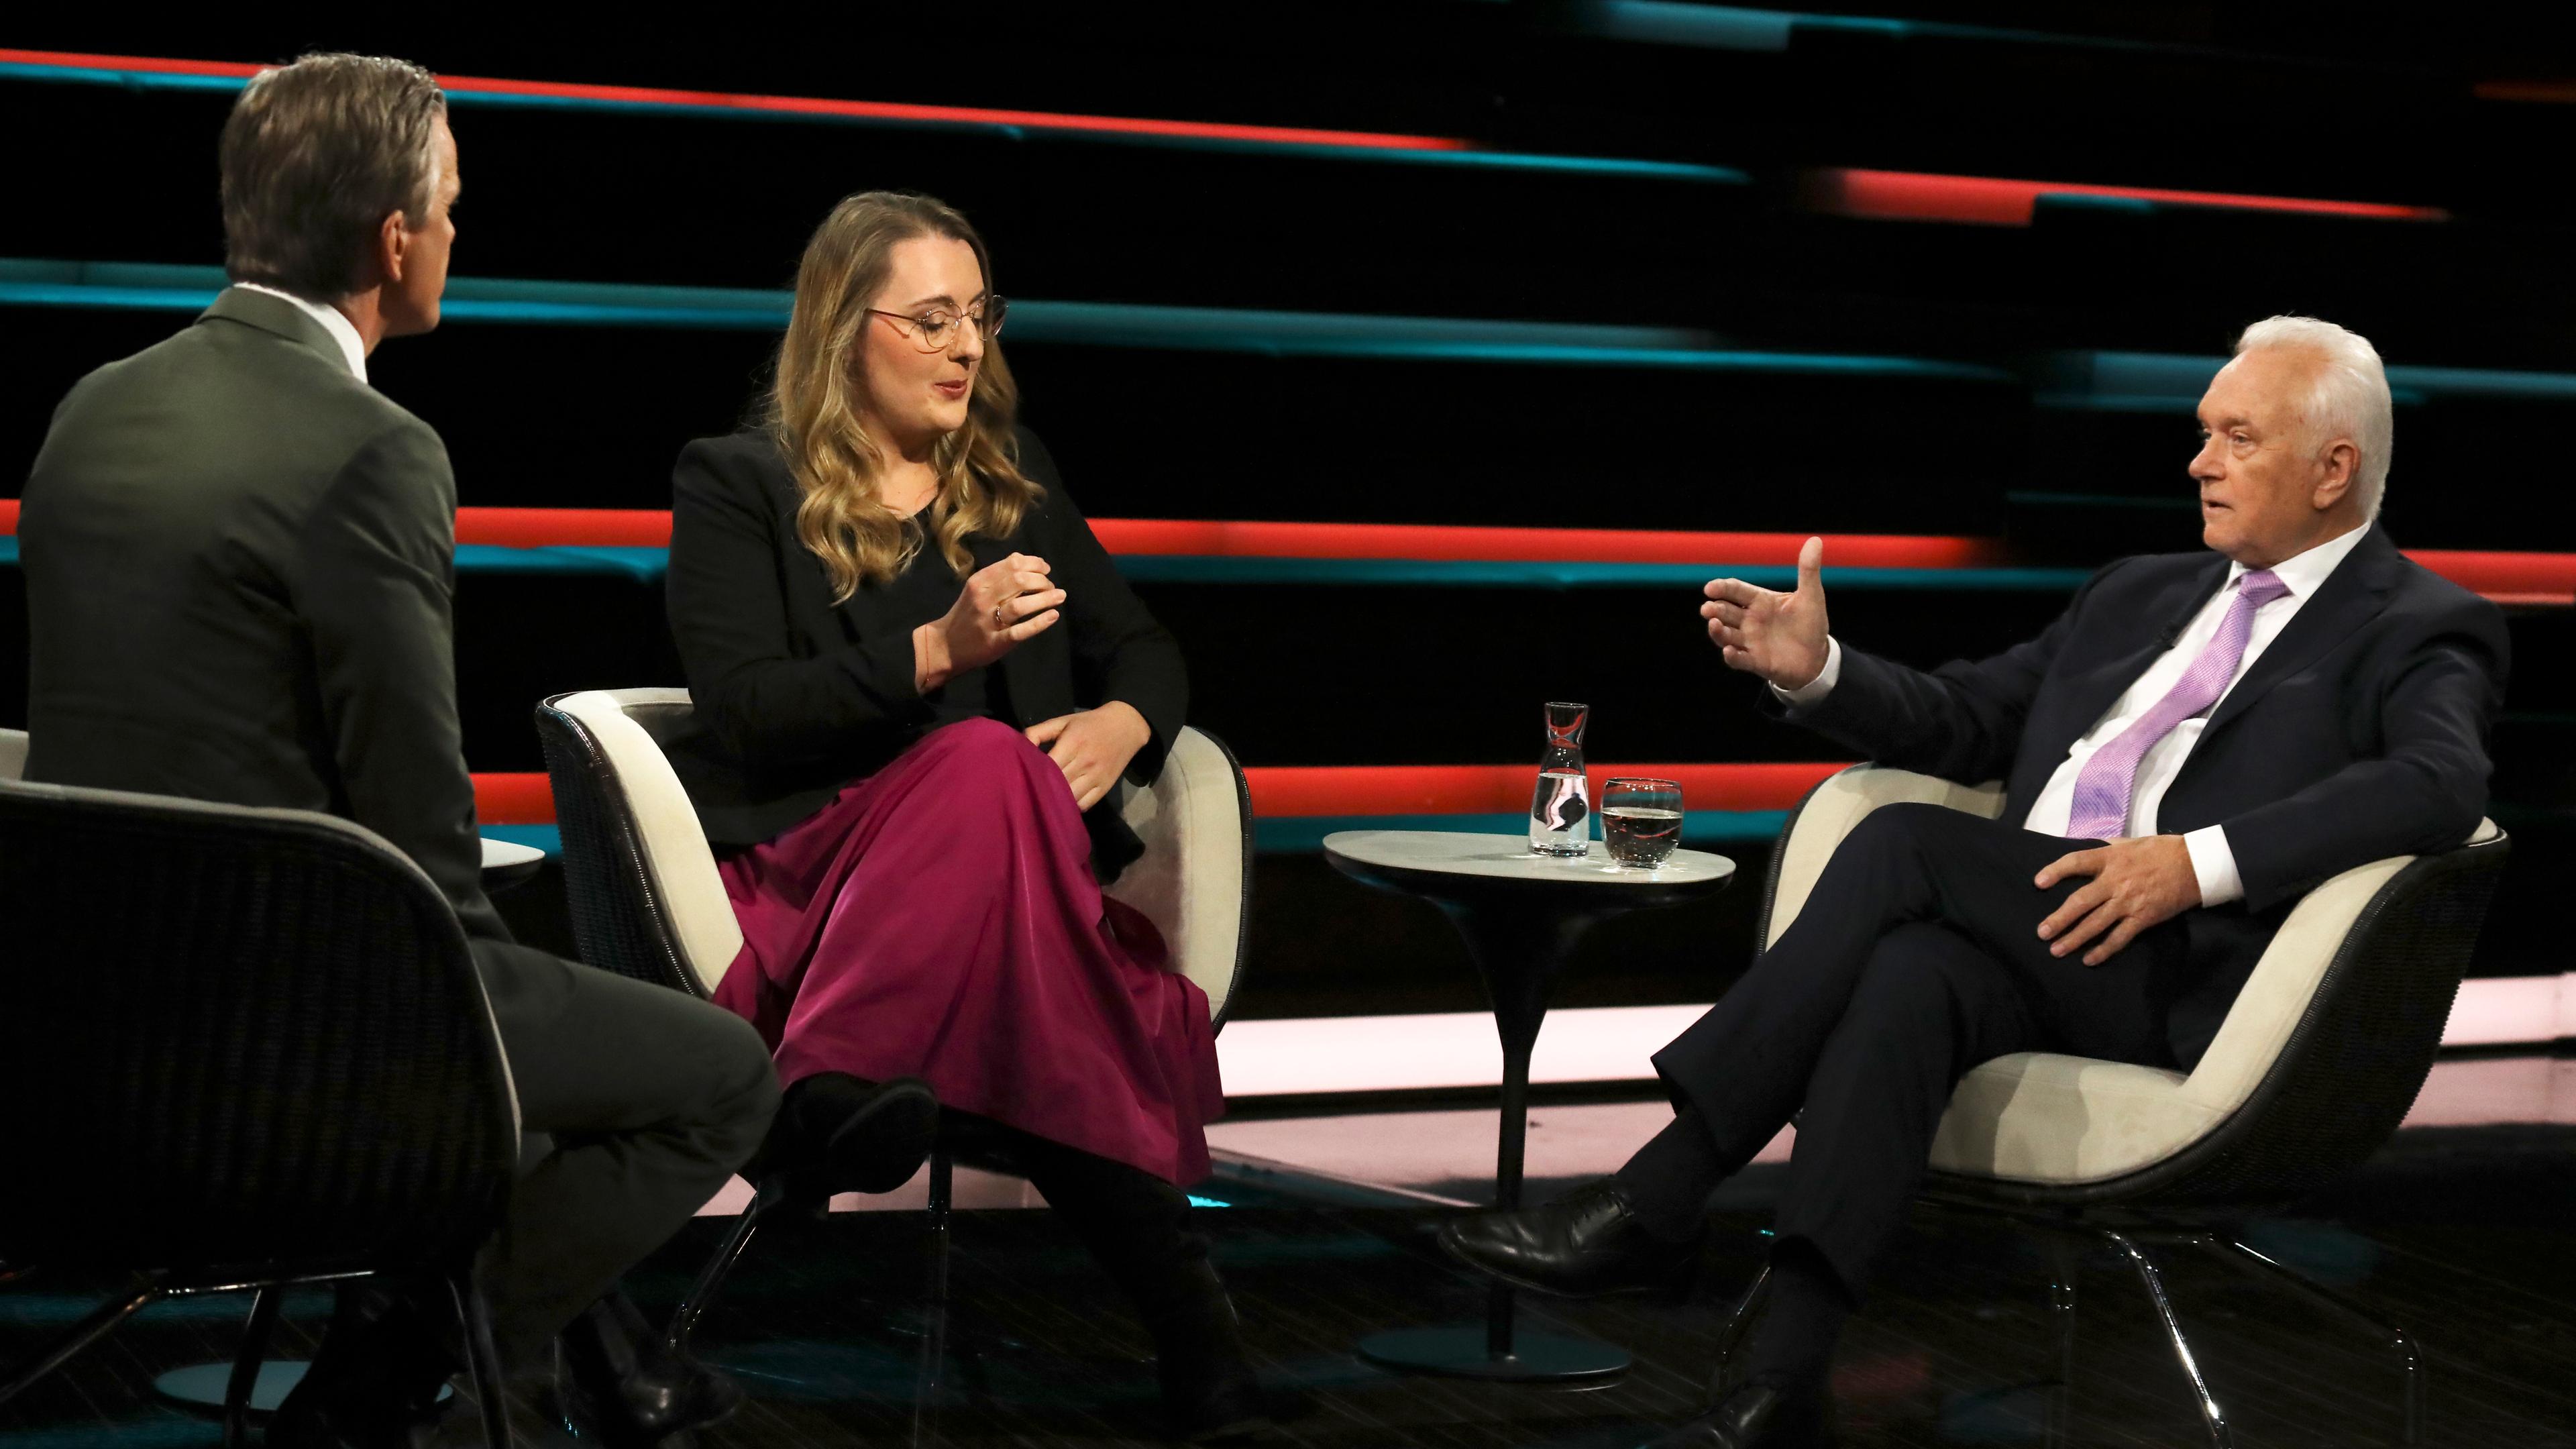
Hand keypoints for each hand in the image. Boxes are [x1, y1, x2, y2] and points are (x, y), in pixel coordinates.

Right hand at [915, 552, 1062, 691]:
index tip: (1046, 569)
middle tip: (1052, 587)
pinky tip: (1053, 616)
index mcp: (979, 581)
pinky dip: (1039, 623)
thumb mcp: (976, 588)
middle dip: (1042, 581)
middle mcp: (983, 599)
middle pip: (1019, 581)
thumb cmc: (967, 613)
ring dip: (1045, 598)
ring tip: (1060, 596)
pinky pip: (1020, 631)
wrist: (945, 645)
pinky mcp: (995, 642)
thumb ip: (997, 573)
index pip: (1012, 564)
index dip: (1035, 564)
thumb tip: (1022, 558)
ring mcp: (989, 621)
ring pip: (1020, 605)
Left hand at [1023, 702, 1151, 810]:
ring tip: (1047, 798)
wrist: (1126, 726)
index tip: (1025, 776)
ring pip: (1071, 797)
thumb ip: (1039, 732)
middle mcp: (1085, 761)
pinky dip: (1073, 806)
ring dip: (1057, 800)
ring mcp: (1096, 776)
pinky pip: (1085, 804)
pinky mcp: (1105, 787)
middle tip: (1030, 791)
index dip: (1034, 773)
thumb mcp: (1063, 721)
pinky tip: (1065, 801)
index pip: (1048, 766)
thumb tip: (1019, 747)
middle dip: (1042, 789)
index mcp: (1073, 743)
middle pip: (1058, 783)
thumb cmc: (1090, 723)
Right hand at [1703, 536, 1830, 689]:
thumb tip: (1815, 540)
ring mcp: (1750, 642)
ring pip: (1726, 635)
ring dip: (1717, 631)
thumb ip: (1808, 570)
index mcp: (1760, 602)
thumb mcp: (1811, 596)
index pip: (1736, 591)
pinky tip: (1729, 651)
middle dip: (1714, 610)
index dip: (1722, 588)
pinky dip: (1732, 656)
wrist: (1817, 657)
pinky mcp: (1755, 662)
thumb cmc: (1810, 624)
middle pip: (1725, 612)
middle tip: (1707, 609)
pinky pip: (1740, 660)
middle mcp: (1750, 621)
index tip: (1710, 588)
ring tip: (1714, 625)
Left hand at [2034, 835, 2200, 965]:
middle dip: (2059, 919)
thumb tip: (2089, 851)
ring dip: (2074, 939)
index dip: (2055, 871)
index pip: (2075, 862)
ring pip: (2096, 924)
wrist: (2194, 865)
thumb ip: (2108, 848)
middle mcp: (2115, 881)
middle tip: (2042, 932)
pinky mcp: (2143, 918)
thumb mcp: (2130, 842)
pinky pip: (2119, 938)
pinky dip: (2103, 950)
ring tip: (2056, 950)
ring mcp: (2128, 902)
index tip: (2038, 882)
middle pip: (2080, 901)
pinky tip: (2089, 959)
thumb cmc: (2161, 851)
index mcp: (2110, 858)